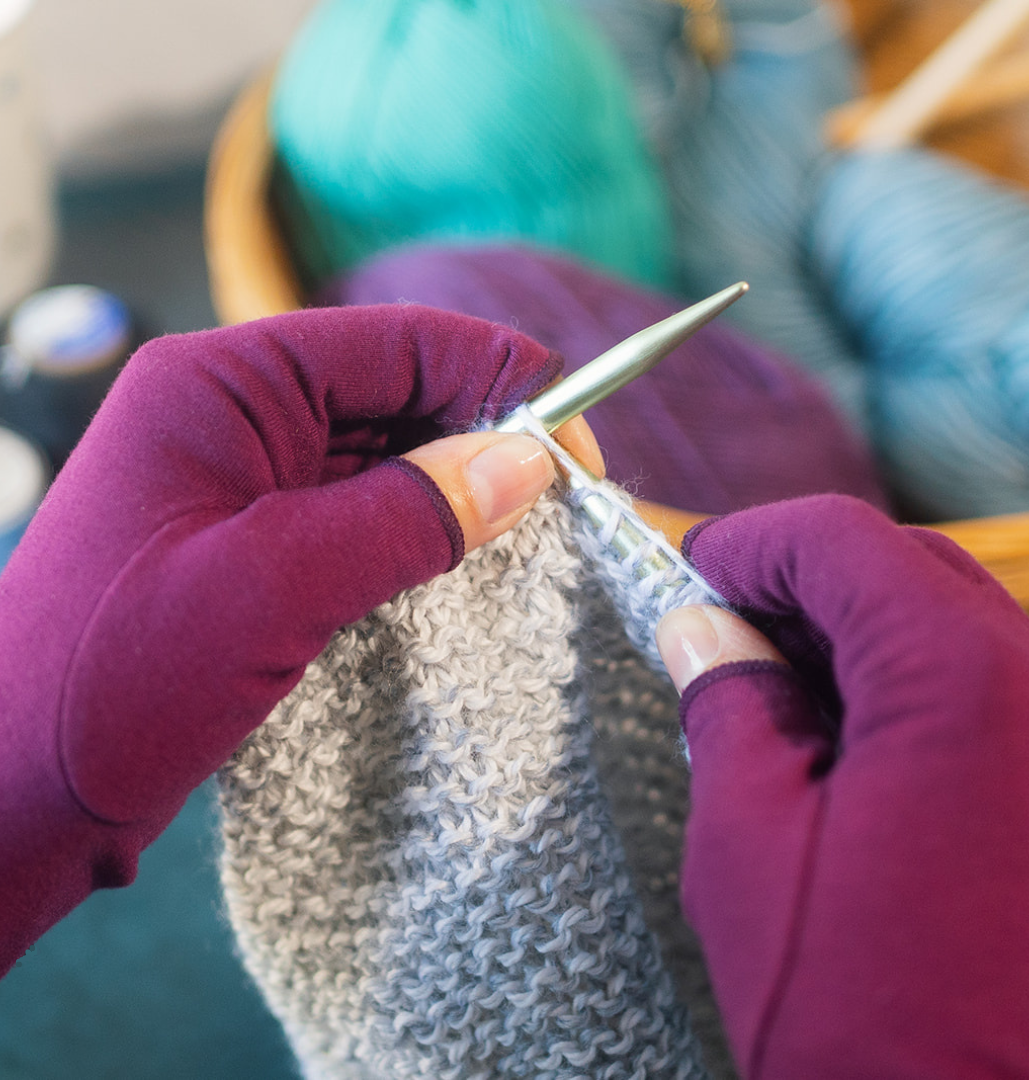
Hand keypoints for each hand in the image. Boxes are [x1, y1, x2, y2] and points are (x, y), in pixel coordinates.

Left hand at [0, 304, 599, 1028]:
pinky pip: (357, 512)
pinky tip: (460, 566)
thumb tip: (529, 463)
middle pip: (397, 392)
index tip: (575, 451)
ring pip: (384, 455)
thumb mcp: (276, 586)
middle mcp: (234, 411)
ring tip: (525, 539)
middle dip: (484, 436)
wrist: (14, 788)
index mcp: (223, 382)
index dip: (499, 382)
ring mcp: (244, 477)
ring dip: (455, 489)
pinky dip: (415, 532)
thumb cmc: (114, 676)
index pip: (397, 342)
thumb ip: (409, 515)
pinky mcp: (254, 540)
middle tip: (562, 504)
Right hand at [655, 495, 1028, 1078]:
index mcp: (961, 680)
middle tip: (722, 635)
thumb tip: (701, 632)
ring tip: (777, 698)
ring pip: (953, 626)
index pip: (839, 540)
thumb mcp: (748, 846)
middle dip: (800, 586)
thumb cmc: (869, 1026)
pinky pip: (993, 691)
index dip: (750, 545)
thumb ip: (726, 706)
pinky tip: (850, 747)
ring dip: (856, 636)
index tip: (693, 577)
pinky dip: (910, 688)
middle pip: (904, 569)